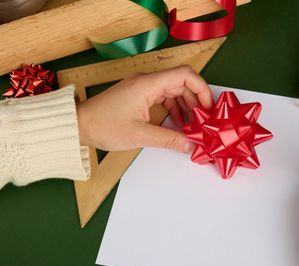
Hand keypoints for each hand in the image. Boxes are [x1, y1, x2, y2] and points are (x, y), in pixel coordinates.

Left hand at [76, 65, 212, 151]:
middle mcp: (147, 82)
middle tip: (205, 121)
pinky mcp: (140, 96)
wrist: (78, 125)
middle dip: (197, 101)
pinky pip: (165, 98)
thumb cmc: (103, 125)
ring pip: (175, 91)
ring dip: (187, 107)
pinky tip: (178, 125)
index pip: (185, 75)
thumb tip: (191, 145)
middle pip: (183, 83)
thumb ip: (169, 140)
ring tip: (193, 126)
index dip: (201, 89)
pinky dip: (175, 110)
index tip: (209, 107)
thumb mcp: (140, 135)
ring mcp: (143, 88)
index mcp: (148, 84)